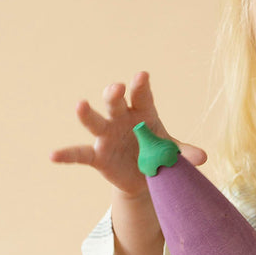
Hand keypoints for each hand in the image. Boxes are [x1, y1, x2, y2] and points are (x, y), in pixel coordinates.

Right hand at [50, 71, 205, 196]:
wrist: (147, 178)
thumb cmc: (159, 154)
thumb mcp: (172, 154)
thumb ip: (184, 154)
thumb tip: (203, 158)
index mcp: (142, 112)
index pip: (141, 95)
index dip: (141, 85)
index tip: (142, 76)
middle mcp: (121, 118)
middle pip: (115, 101)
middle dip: (114, 93)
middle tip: (117, 87)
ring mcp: (106, 135)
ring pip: (95, 120)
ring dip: (87, 113)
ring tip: (80, 105)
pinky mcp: (97, 156)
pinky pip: (79, 154)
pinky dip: (66, 155)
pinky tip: (52, 156)